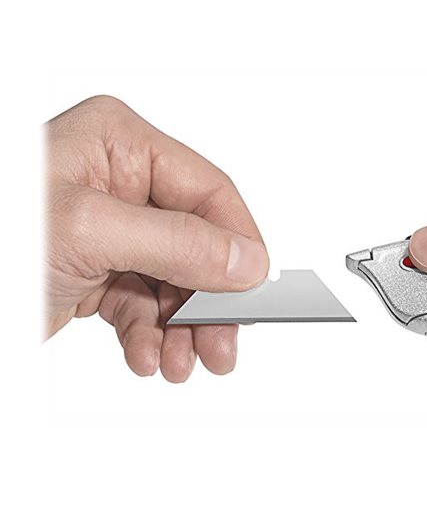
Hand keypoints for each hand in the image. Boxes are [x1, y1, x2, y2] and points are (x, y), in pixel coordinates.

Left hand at [45, 96, 268, 380]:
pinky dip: (150, 335)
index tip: (256, 292)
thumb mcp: (89, 232)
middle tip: (221, 346)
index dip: (238, 243)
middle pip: (197, 243)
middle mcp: (119, 182)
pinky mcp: (94, 268)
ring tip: (182, 363)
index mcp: (119, 144)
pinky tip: (144, 356)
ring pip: (175, 280)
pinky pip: (143, 302)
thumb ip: (179, 243)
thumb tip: (247, 260)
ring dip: (183, 327)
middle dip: (209, 301)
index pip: (207, 191)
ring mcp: (108, 229)